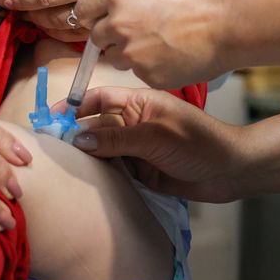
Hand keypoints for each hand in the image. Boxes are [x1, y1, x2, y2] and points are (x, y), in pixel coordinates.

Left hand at [0, 0, 226, 36]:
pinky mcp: (130, 60)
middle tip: (13, 3)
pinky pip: (110, 57)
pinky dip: (120, 50)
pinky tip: (140, 43)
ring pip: (76, 32)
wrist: (222, 12)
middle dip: (23, 1)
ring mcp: (112, 26)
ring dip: (77, 30)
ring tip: (94, 26)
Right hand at [65, 87, 249, 202]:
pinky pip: (113, 169)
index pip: (99, 99)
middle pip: (95, 126)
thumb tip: (77, 139)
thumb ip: (115, 138)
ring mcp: (136, 147)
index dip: (74, 106)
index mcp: (139, 103)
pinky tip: (85, 181)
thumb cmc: (198, 143)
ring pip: (102, 149)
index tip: (52, 119)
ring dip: (86, 157)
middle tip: (50, 149)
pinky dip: (100, 174)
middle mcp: (134, 123)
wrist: (229, 172)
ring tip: (62, 167)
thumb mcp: (154, 136)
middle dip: (74, 134)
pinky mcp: (140, 170)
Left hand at [72, 0, 233, 88]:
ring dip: (130, 54)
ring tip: (161, 41)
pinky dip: (151, 68)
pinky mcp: (148, 76)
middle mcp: (118, 25)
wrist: (228, 20)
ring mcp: (132, 54)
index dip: (92, 13)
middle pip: (96, 37)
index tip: (100, 17)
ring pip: (117, 58)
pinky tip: (173, 54)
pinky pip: (139, 74)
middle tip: (137, 31)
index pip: (82, 8)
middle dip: (110, 36)